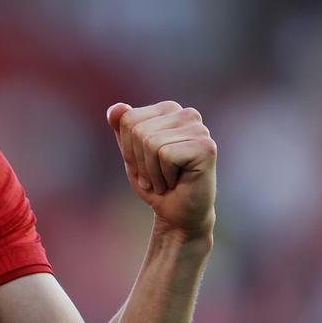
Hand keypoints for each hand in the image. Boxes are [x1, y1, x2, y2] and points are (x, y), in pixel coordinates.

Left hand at [106, 101, 215, 236]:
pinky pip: (165, 154)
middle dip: (139, 161)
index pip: (127, 118)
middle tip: (155, 177)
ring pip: (151, 142)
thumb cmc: (155, 182)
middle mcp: (187, 114)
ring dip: (151, 171)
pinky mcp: (206, 147)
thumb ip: (122, 128)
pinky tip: (177, 182)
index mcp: (169, 110)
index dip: (128, 148)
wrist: (178, 215)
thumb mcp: (131, 153)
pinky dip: (164, 175)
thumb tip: (115, 108)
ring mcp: (200, 130)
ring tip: (165, 180)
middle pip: (138, 130)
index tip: (143, 165)